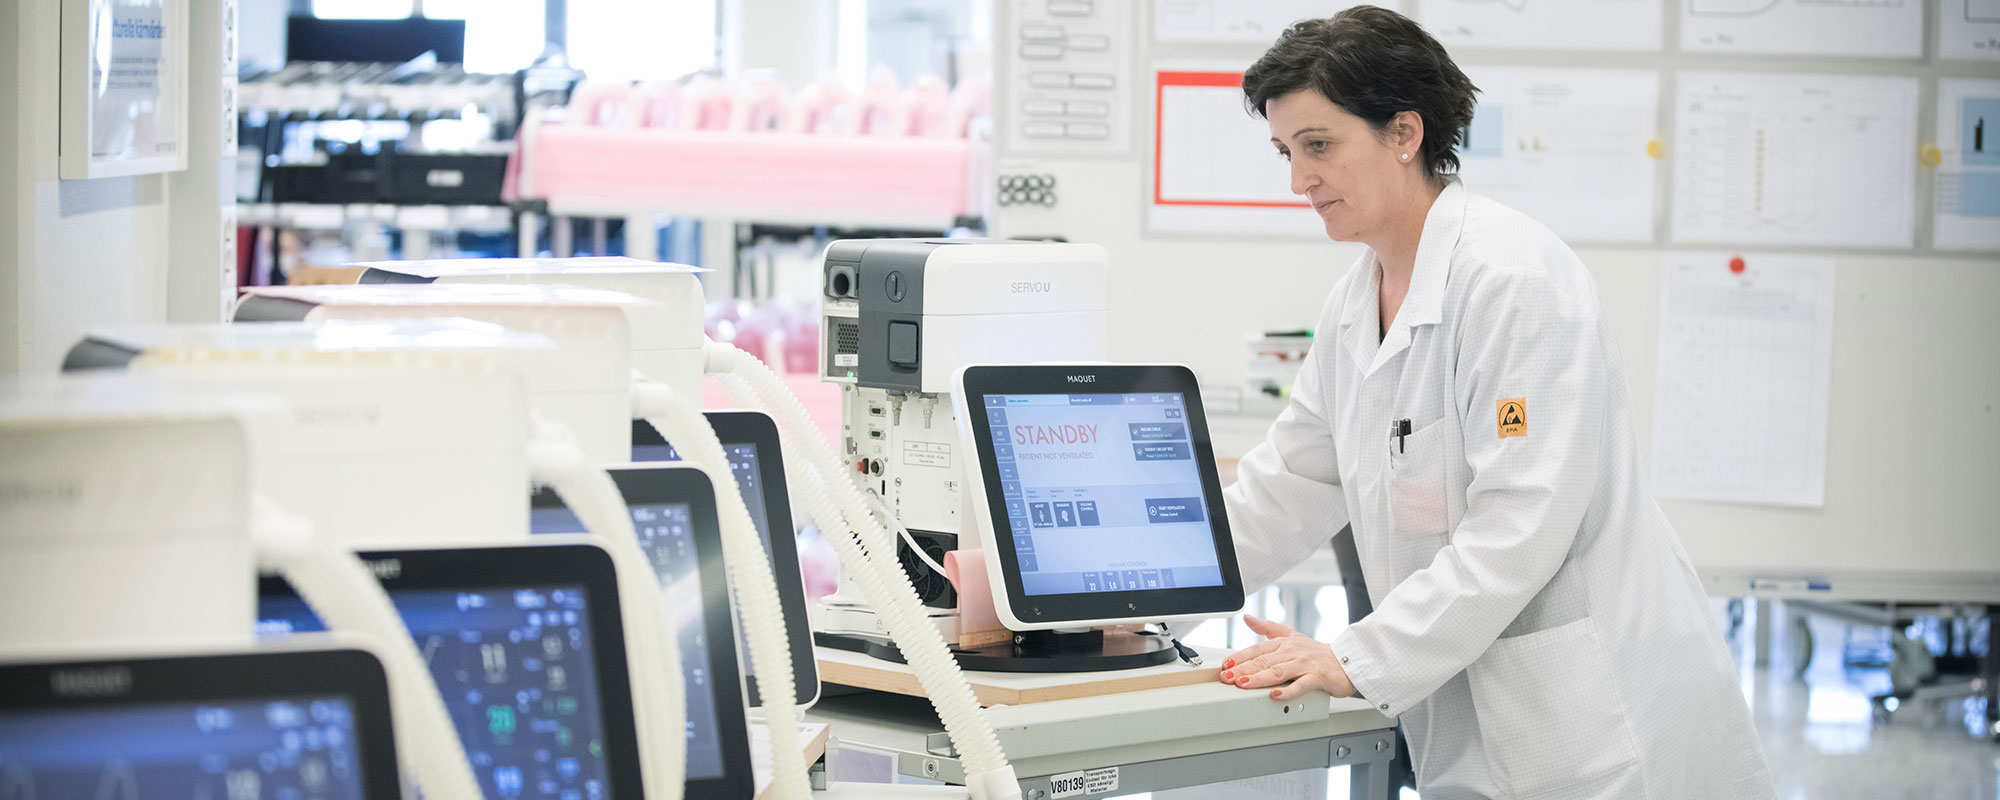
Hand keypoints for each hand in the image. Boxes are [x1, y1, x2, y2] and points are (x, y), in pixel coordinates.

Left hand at [1218, 614, 1355, 701]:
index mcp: (1284, 644)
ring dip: (1259, 678)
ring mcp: (1305, 665)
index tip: (1225, 665)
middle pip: (1264, 661)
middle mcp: (1292, 652)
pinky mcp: (1318, 677)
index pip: (1257, 650)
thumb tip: (1247, 618)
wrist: (1347, 661)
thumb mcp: (1291, 636)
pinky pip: (1301, 684)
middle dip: (1243, 669)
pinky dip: (1287, 690)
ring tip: (1243, 684)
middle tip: (1227, 677)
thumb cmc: (1317, 653)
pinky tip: (1274, 695)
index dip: (1240, 657)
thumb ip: (1268, 628)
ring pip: (1278, 672)